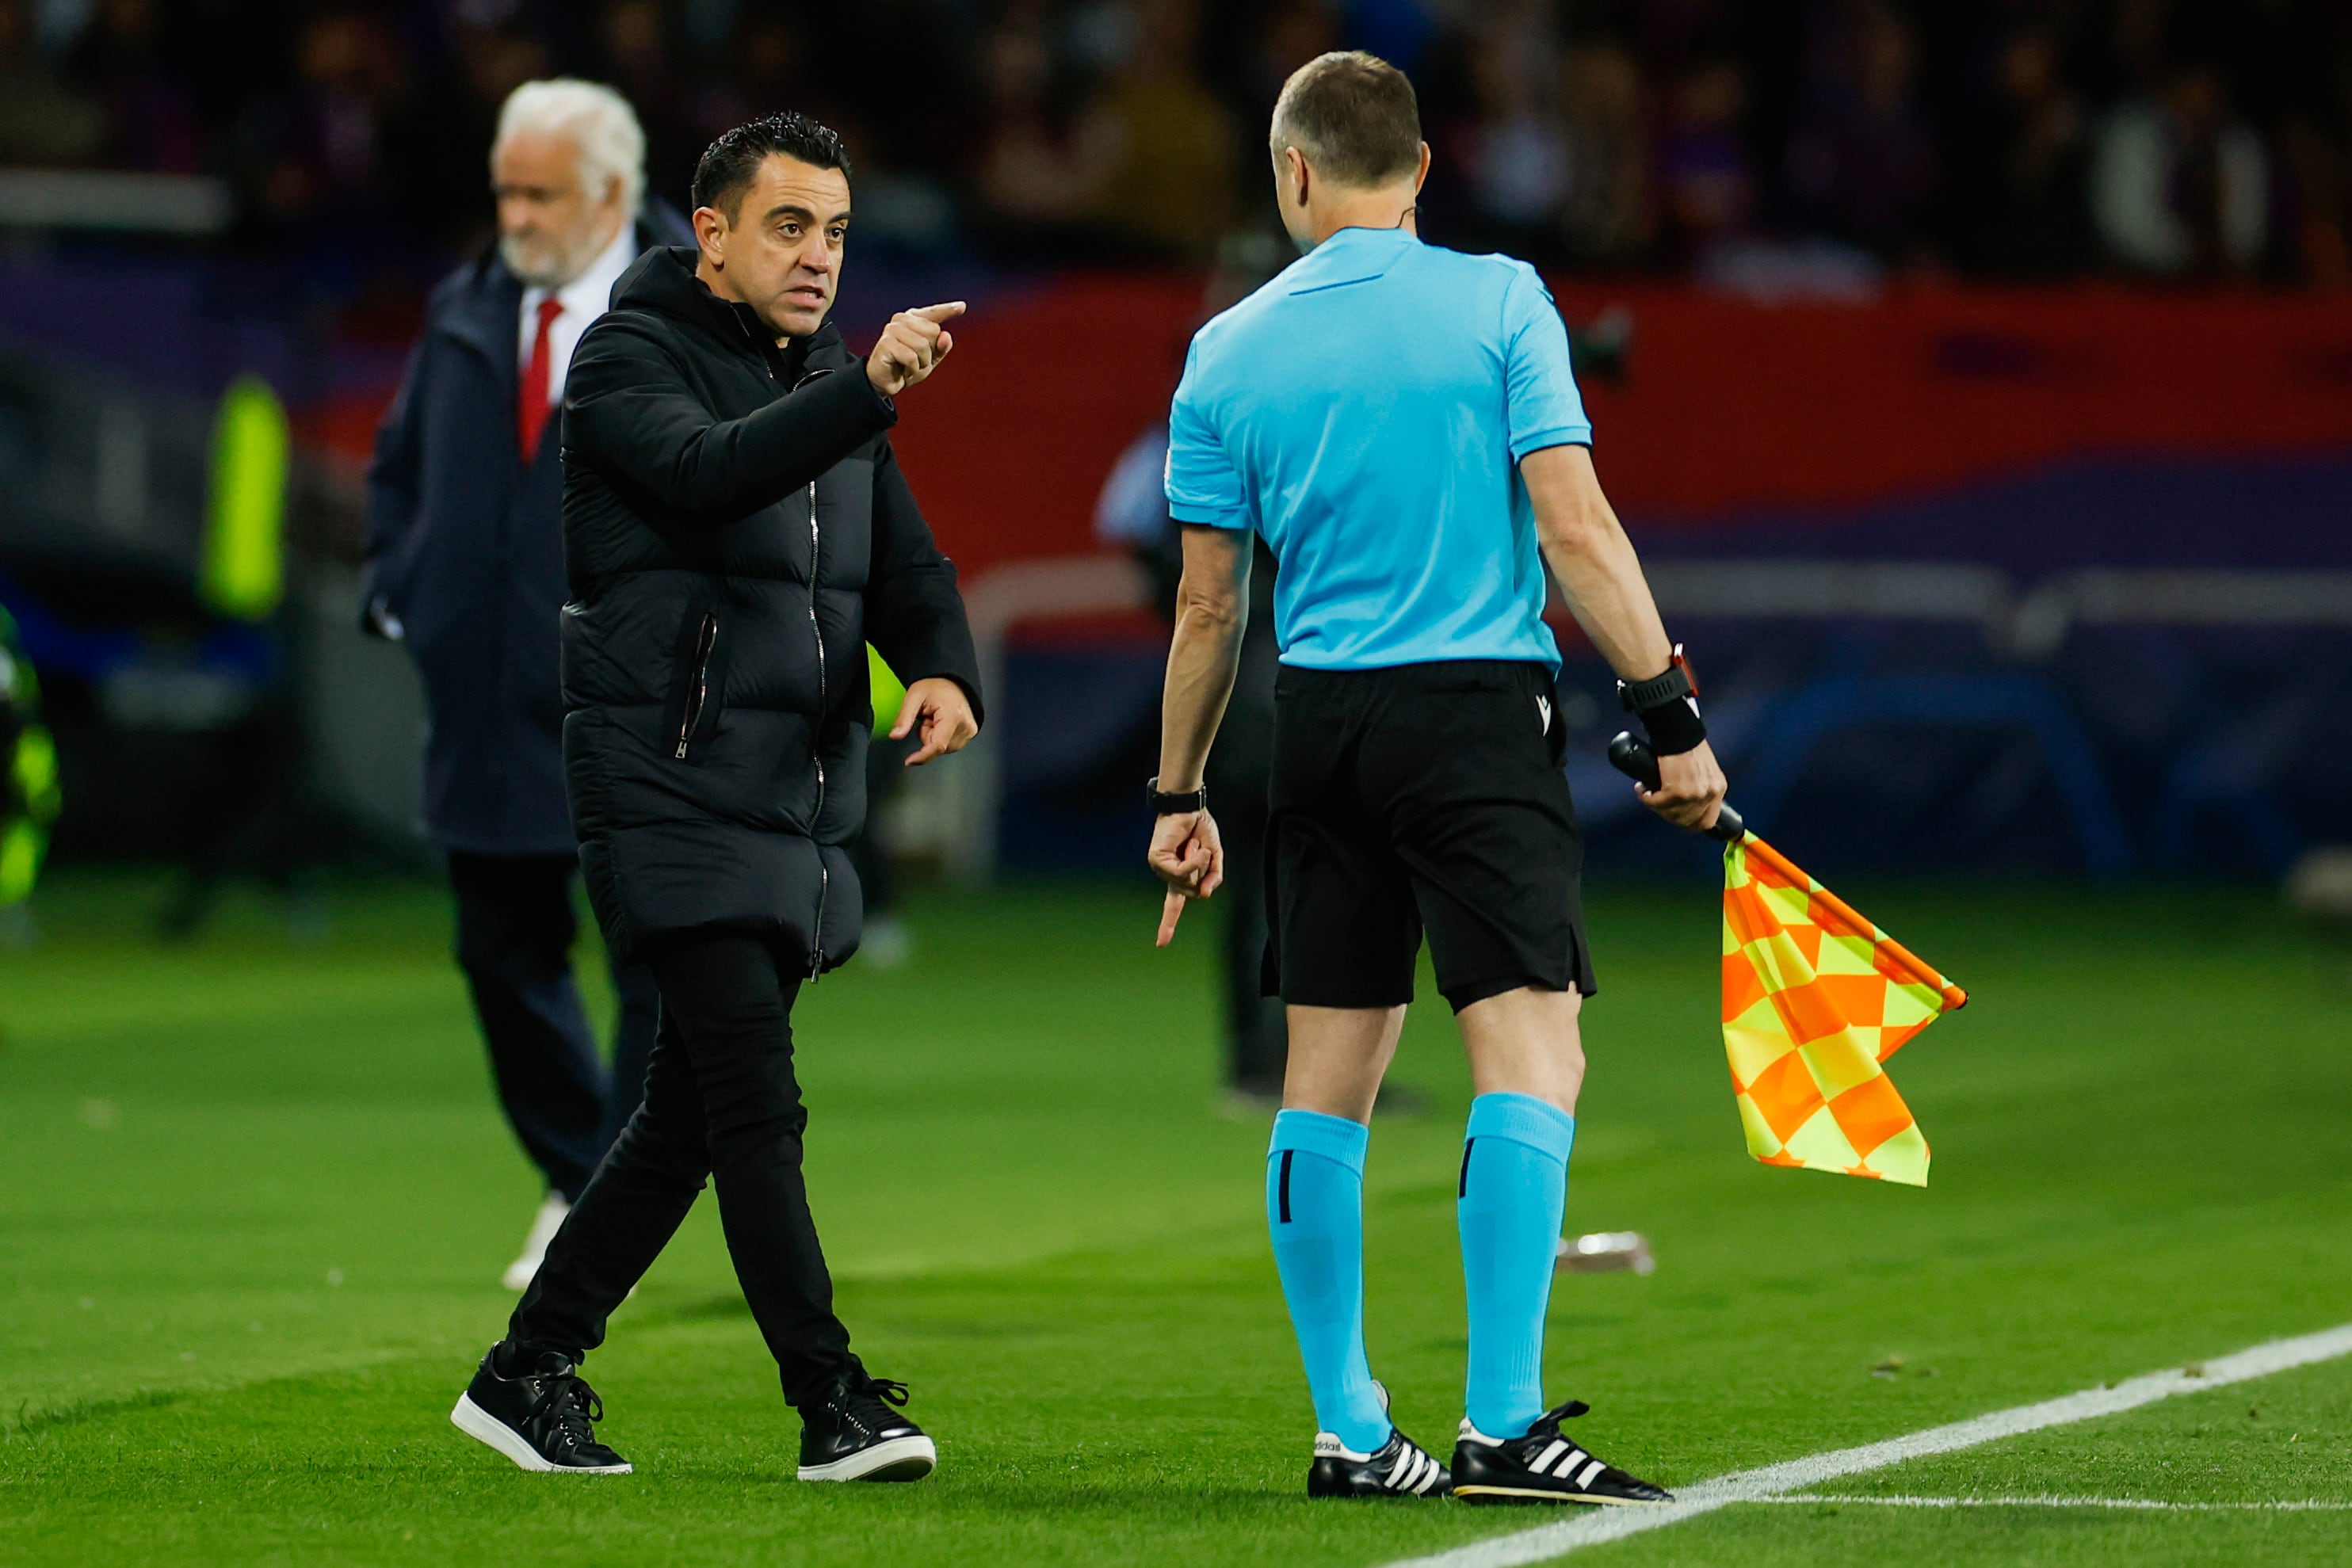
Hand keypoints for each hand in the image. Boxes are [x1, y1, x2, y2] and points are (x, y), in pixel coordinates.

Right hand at [867, 302, 964, 396]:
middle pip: (933, 331)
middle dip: (930, 352)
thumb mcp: (930, 359)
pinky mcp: (886, 343)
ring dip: (921, 362)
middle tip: (917, 361)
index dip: (948, 310)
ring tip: (910, 366)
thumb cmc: (907, 367)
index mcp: (913, 319)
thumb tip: (946, 336)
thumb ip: (941, 348)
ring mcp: (892, 329)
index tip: (962, 307)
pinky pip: (911, 357)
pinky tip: (903, 370)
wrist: (885, 383)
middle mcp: (902, 319)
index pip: (934, 313)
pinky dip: (912, 369)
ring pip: (922, 345)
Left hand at [890, 677, 977, 765]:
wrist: (953, 682)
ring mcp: (969, 731)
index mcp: (953, 715)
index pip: (938, 745)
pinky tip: (943, 724)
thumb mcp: (913, 696)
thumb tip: (895, 736)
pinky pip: (950, 745)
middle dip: (927, 736)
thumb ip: (904, 717)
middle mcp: (965, 726)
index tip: (909, 761)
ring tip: (936, 719)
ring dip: (934, 737)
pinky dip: (942, 737)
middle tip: (927, 718)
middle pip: (938, 747)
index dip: (923, 756)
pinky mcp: (970, 734)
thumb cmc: (935, 687)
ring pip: (943, 748)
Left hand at [1147, 808, 1223, 946]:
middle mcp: (1166, 875)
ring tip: (1193, 843)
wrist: (1189, 805)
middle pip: (1191, 892)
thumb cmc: (1200, 827)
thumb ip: (1214, 876)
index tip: (1160, 944)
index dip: (1168, 924)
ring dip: (1198, 862)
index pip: (1173, 905)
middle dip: (1203, 871)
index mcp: (1179, 876)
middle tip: (1199, 848)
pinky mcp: (1155, 860)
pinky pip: (1180, 871)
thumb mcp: (1215, 856)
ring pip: (1186, 883)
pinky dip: (1192, 860)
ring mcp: (1159, 868)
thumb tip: (1204, 896)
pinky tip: (1190, 845)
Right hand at [1636, 738, 1726, 831]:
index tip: (1675, 817)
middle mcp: (1710, 793)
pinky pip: (1657, 803)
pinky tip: (1642, 789)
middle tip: (1656, 803)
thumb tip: (1684, 801)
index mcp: (1718, 787)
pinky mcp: (1677, 791)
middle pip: (1686, 821)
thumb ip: (1699, 783)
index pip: (1707, 821)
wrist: (1677, 729)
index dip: (1689, 824)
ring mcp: (1694, 794)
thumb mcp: (1703, 768)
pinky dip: (1646, 797)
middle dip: (1668, 815)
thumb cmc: (1686, 743)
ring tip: (1647, 792)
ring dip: (1655, 805)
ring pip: (1670, 814)